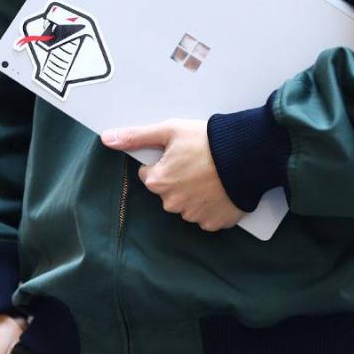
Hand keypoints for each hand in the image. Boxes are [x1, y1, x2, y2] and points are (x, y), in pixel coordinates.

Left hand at [101, 119, 245, 231]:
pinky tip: (220, 188)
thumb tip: (106, 139)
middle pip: (167, 191)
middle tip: (197, 162)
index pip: (150, 175)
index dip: (163, 162)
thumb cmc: (207, 141)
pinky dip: (210, 205)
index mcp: (158, 182)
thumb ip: (136, 136)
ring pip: (186, 204)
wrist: (247, 155)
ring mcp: (194, 216)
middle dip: (178, 179)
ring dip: (194, 192)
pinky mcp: (214, 223)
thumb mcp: (169, 130)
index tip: (180, 153)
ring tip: (211, 174)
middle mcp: (172, 204)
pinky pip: (206, 215)